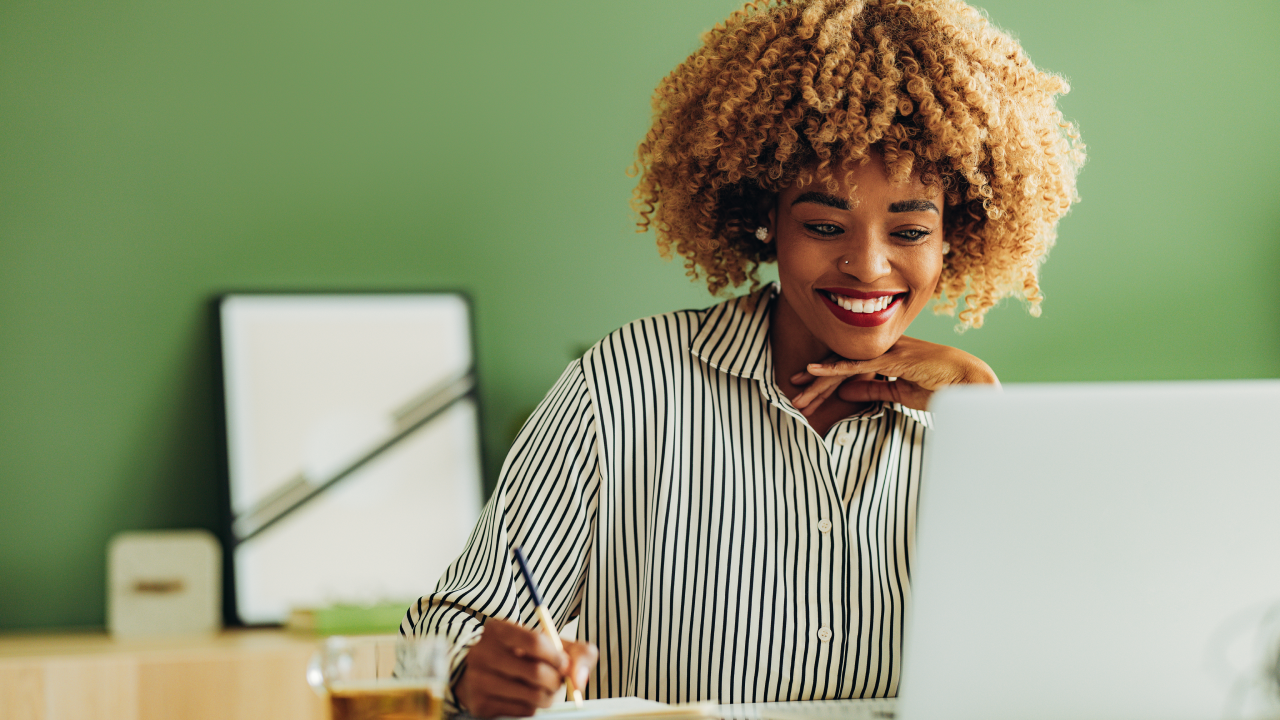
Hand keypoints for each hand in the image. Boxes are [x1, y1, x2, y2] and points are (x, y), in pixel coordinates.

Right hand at [454, 617, 597, 718]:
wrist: (488, 674)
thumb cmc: (526, 656)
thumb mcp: (550, 644)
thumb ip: (577, 653)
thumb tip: (579, 679)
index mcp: (498, 630)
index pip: (535, 642)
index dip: (557, 656)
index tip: (564, 664)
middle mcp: (483, 653)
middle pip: (536, 672)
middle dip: (556, 680)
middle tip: (557, 681)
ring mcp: (479, 680)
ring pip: (533, 695)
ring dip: (548, 696)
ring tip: (544, 689)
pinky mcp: (481, 704)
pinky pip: (523, 711)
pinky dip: (534, 706)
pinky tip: (527, 697)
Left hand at [789, 336, 998, 412]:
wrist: (970, 384)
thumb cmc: (941, 387)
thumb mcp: (899, 393)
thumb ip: (873, 391)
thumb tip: (845, 394)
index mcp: (887, 355)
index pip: (849, 364)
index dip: (826, 375)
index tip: (806, 385)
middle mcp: (884, 348)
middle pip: (842, 361)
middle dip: (816, 378)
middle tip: (794, 390)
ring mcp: (889, 351)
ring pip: (845, 364)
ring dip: (820, 380)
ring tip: (799, 394)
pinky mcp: (895, 359)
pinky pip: (859, 364)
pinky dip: (835, 367)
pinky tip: (815, 370)